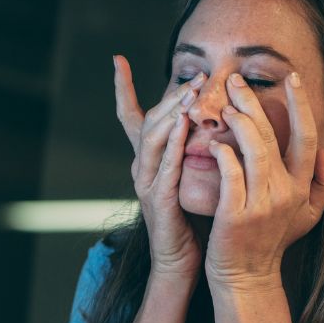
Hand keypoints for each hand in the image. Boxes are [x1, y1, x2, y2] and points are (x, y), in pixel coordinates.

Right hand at [114, 54, 205, 280]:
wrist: (181, 262)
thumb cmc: (190, 220)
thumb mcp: (188, 177)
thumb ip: (190, 150)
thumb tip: (206, 119)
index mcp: (148, 160)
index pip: (131, 117)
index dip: (123, 88)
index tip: (117, 59)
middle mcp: (142, 167)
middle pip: (148, 120)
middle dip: (170, 95)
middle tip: (195, 75)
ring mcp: (146, 183)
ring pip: (153, 138)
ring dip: (172, 112)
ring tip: (191, 92)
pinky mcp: (158, 199)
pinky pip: (165, 165)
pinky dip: (173, 143)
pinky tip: (183, 124)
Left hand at [205, 71, 323, 290]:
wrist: (247, 277)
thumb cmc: (272, 241)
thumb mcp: (308, 215)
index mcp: (302, 187)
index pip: (308, 136)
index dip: (302, 105)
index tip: (293, 78)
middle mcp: (285, 192)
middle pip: (273, 135)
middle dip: (252, 102)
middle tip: (235, 81)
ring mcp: (261, 203)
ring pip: (253, 149)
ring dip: (237, 121)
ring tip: (223, 106)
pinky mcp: (236, 214)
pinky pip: (230, 173)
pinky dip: (222, 154)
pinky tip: (213, 143)